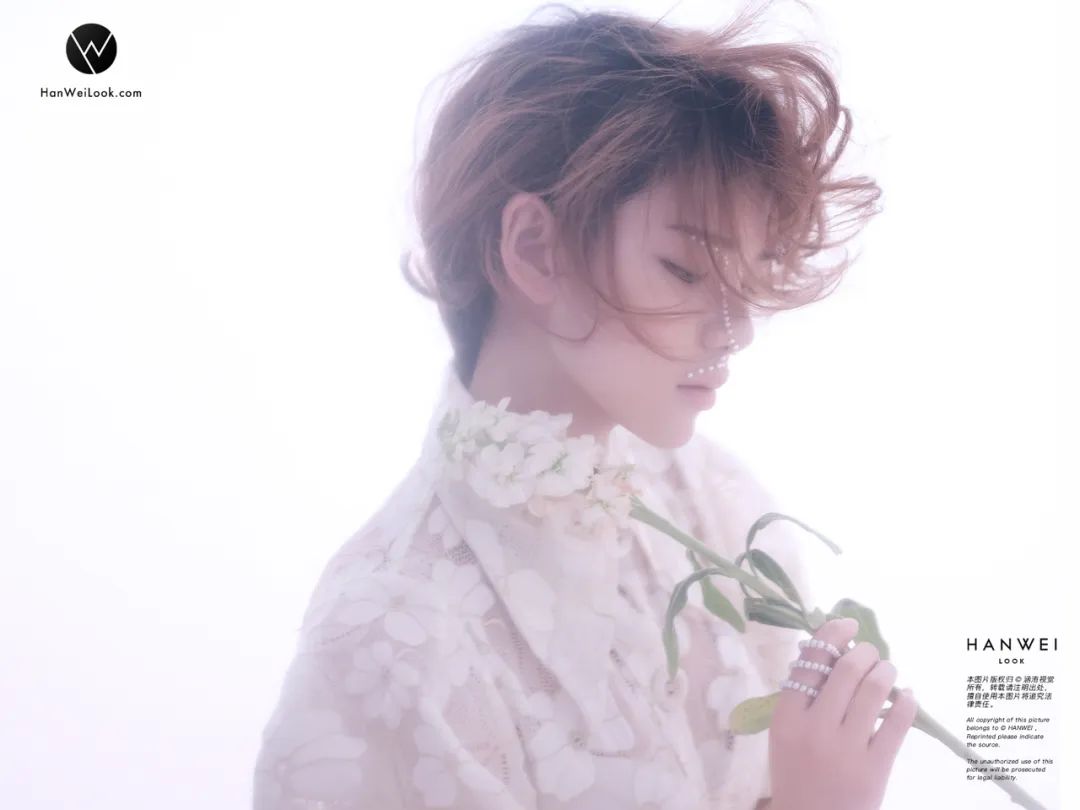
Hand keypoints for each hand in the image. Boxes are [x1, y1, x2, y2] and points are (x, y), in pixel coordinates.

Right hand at [767, 617, 918, 809]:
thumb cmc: (796, 773)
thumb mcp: (786, 734)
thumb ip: (803, 698)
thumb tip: (832, 651)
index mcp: (787, 717)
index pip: (810, 661)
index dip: (832, 634)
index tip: (848, 625)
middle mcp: (815, 728)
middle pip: (846, 669)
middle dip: (865, 652)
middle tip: (870, 654)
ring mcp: (846, 748)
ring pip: (875, 689)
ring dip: (886, 670)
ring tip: (888, 671)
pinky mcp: (875, 767)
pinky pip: (897, 722)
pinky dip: (907, 701)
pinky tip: (907, 696)